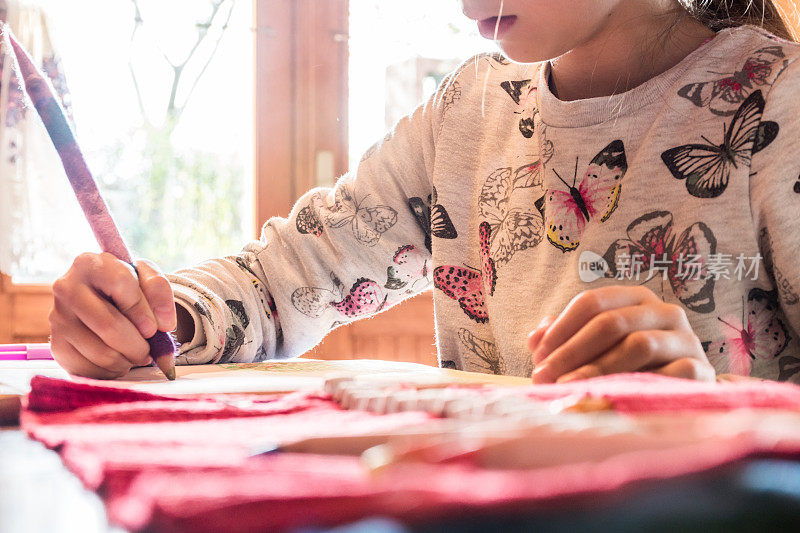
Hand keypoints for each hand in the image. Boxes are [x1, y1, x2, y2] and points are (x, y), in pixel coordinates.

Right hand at [49, 252, 176, 378]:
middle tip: (149, 349)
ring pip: (102, 352)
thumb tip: (164, 324)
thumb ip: (160, 291)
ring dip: (128, 360)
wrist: (101, 302)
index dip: (143, 311)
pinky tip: (119, 359)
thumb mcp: (145, 277)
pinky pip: (91, 369)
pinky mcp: (57, 346)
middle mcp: (66, 288)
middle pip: (109, 326)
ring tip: (136, 354)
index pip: (121, 286)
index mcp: (89, 264)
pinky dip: (112, 371)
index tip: (154, 326)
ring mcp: (58, 319)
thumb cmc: (126, 287)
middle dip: (139, 345)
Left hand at [527, 286, 713, 383]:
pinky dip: (637, 384)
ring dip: (597, 368)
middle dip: (572, 350)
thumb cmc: (629, 367)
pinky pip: (669, 374)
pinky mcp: (701, 370)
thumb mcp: (596, 348)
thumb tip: (534, 339)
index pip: (593, 301)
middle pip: (611, 322)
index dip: (561, 327)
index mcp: (636, 299)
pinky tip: (612, 397)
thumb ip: (565, 338)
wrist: (683, 395)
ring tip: (568, 387)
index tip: (538, 355)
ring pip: (638, 345)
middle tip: (544, 376)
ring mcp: (686, 339)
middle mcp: (664, 312)